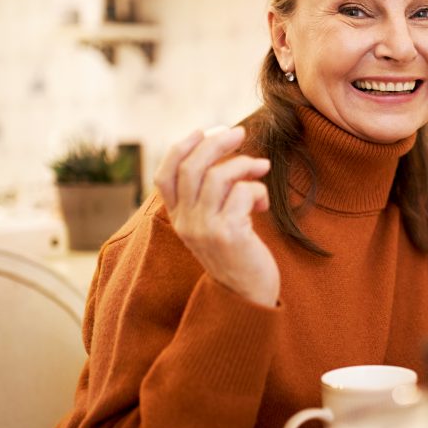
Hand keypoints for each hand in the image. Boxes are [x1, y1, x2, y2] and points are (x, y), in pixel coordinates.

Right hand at [154, 126, 278, 305]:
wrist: (248, 296)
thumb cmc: (237, 254)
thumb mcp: (215, 224)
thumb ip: (213, 195)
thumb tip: (227, 150)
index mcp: (178, 218)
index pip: (164, 175)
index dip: (180, 148)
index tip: (203, 130)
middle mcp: (185, 223)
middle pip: (191, 167)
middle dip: (217, 143)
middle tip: (240, 133)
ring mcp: (205, 229)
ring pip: (218, 176)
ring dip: (244, 164)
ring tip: (261, 168)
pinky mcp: (228, 234)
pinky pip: (243, 192)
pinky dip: (258, 190)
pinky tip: (263, 205)